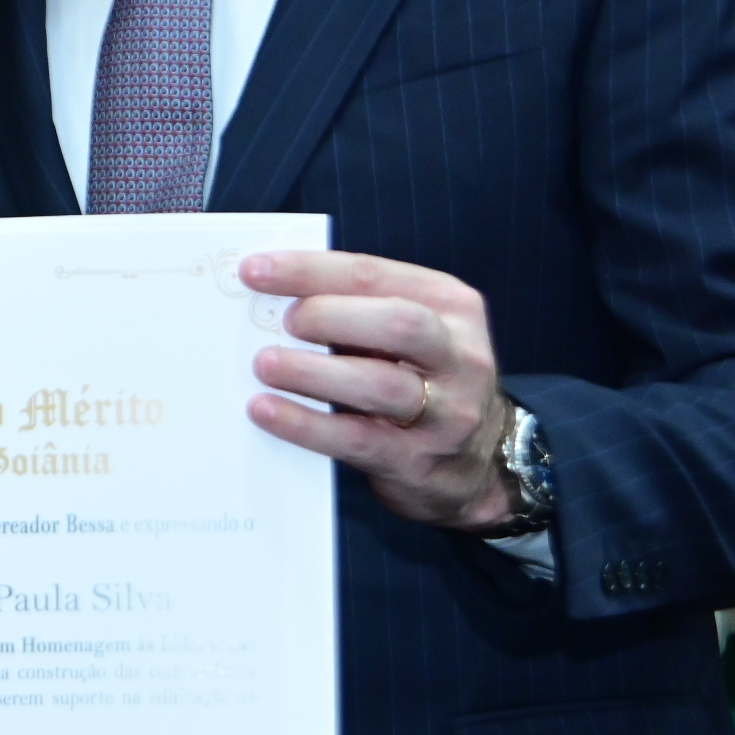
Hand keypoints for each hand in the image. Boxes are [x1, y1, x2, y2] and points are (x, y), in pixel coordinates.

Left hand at [238, 250, 515, 530]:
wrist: (478, 465)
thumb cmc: (425, 382)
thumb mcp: (412, 336)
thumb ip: (360, 310)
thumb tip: (274, 297)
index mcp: (451, 306)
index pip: (375, 275)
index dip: (310, 270)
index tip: (255, 270)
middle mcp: (458, 355)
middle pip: (395, 322)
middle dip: (327, 315)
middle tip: (281, 322)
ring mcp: (446, 412)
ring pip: (379, 384)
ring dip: (313, 371)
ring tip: (265, 364)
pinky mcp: (417, 460)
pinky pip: (357, 439)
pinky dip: (306, 424)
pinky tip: (266, 411)